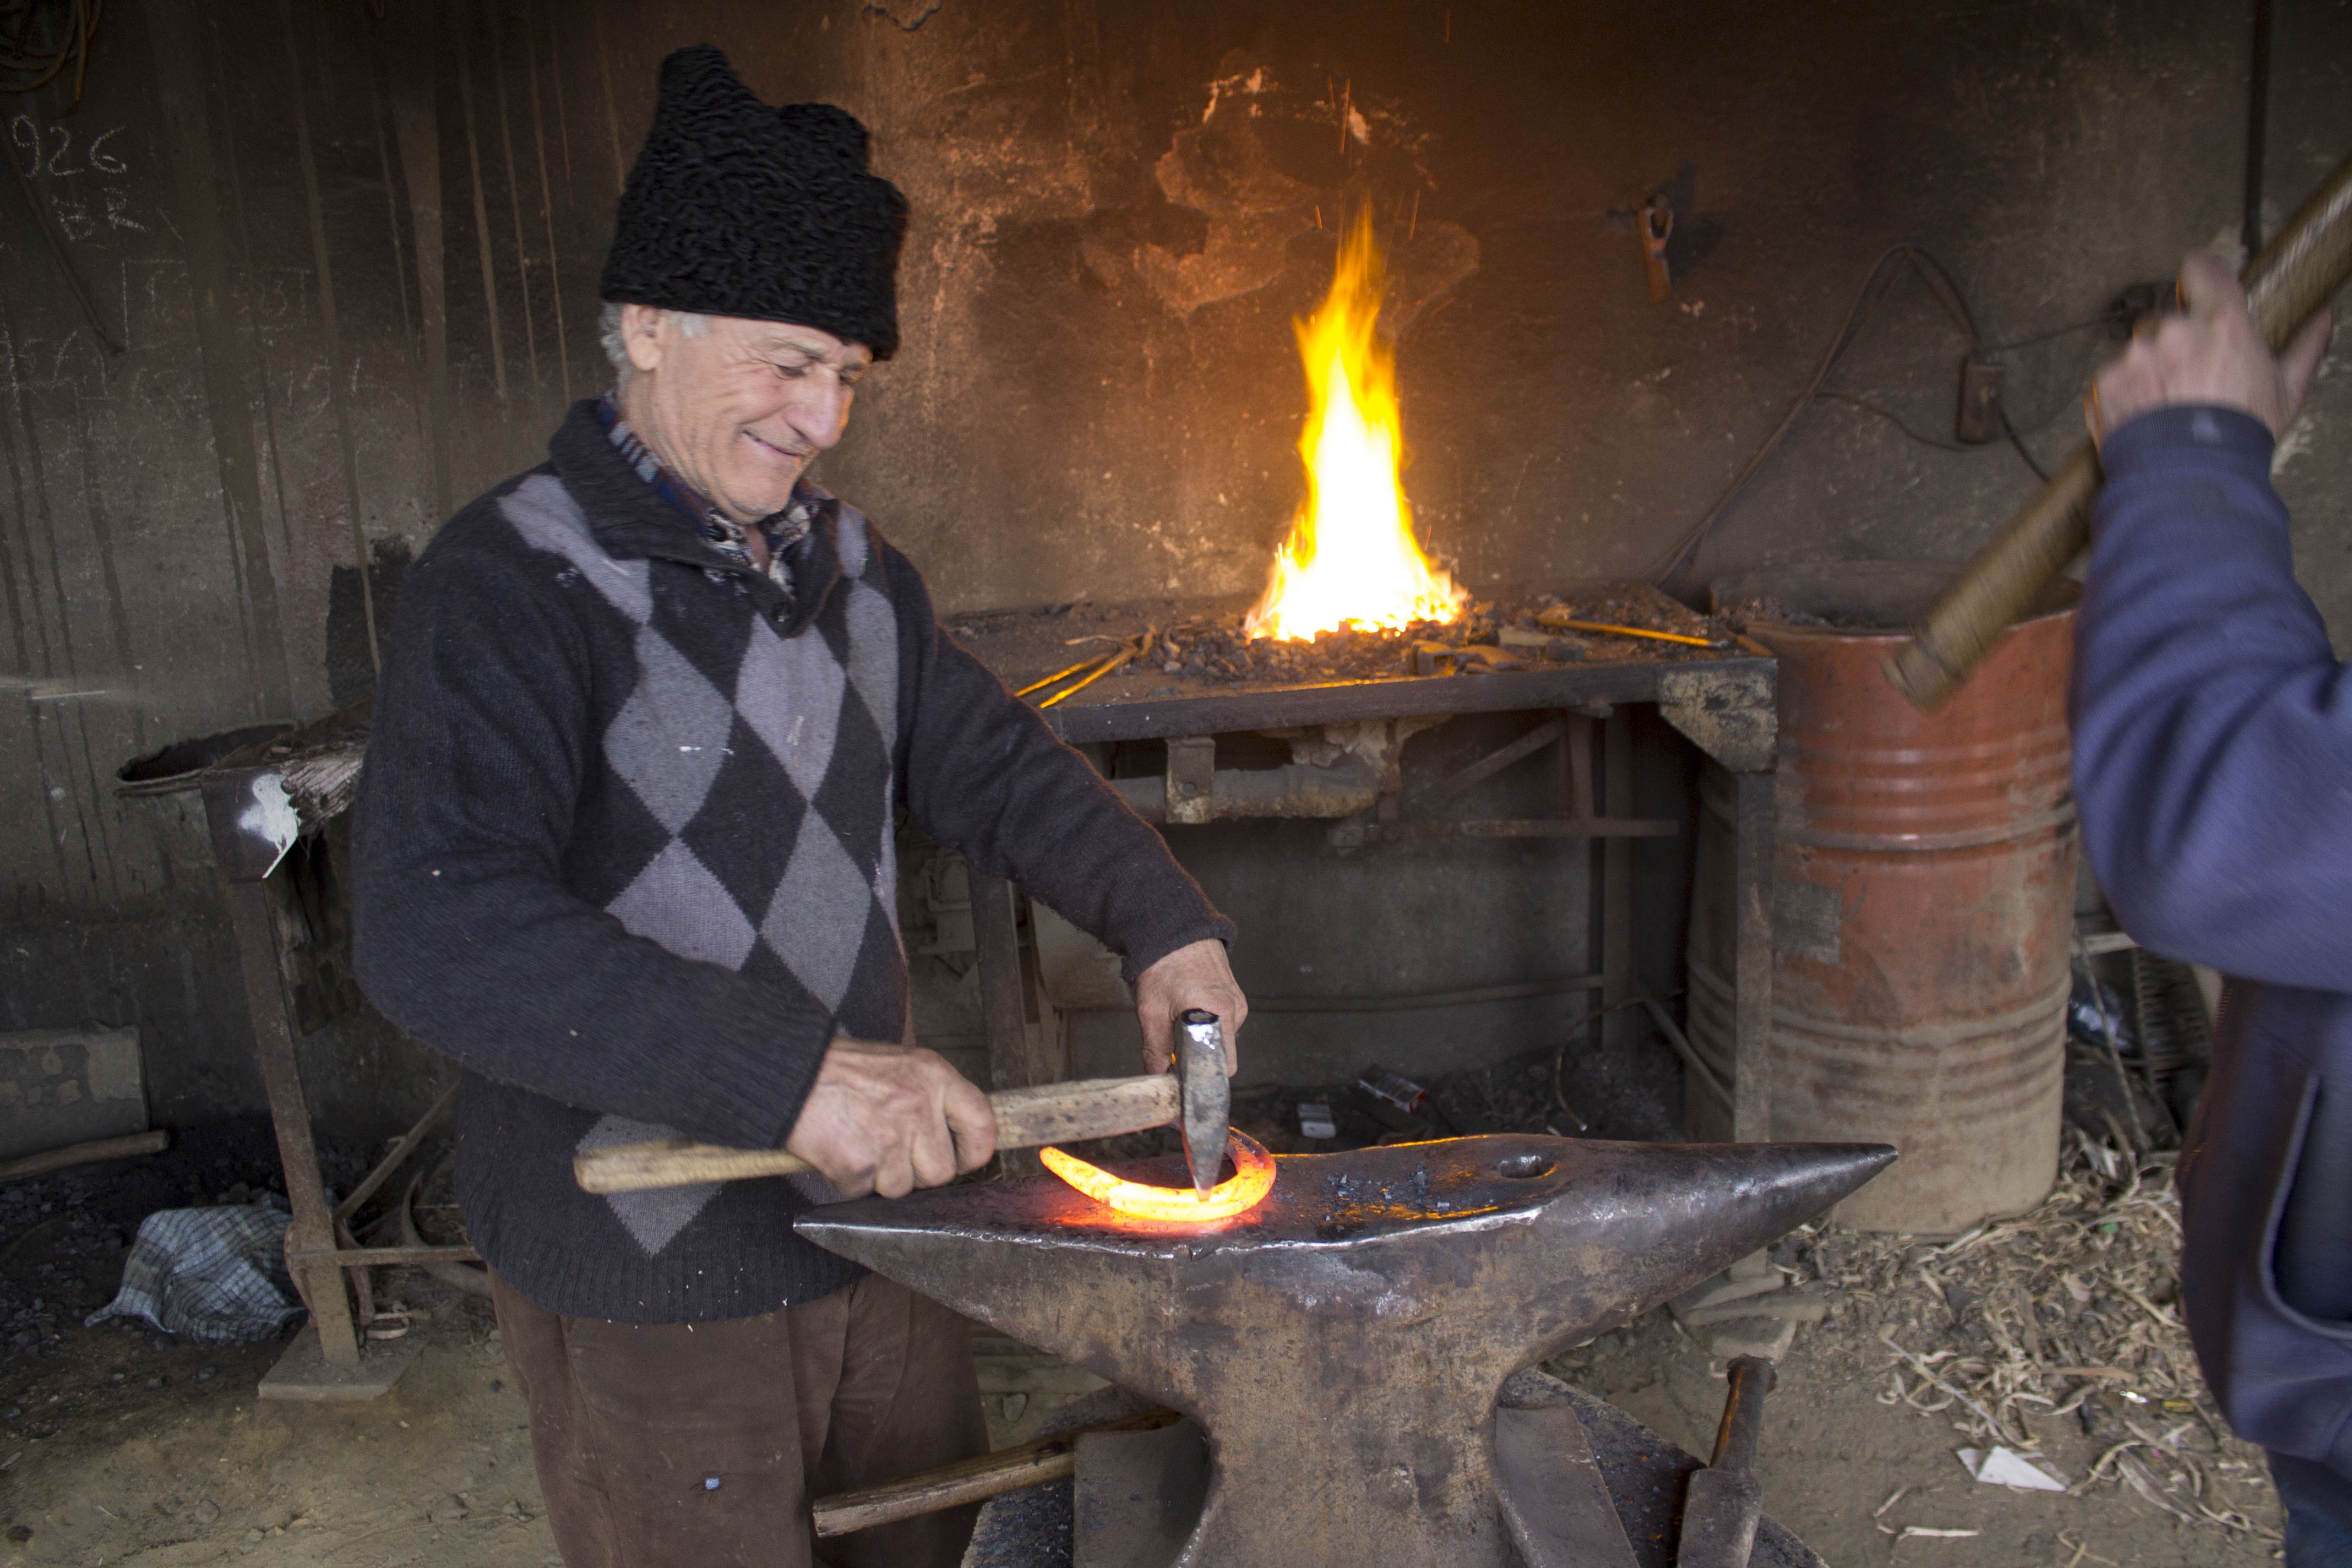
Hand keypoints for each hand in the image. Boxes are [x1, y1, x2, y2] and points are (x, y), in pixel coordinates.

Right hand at [784, 1037, 995, 1197]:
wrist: (789, 1071)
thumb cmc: (842, 1069)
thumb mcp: (900, 1065)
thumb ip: (931, 1097)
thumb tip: (953, 1140)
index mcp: (934, 1076)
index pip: (982, 1123)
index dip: (974, 1151)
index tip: (962, 1160)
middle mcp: (917, 1105)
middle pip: (941, 1172)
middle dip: (917, 1172)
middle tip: (890, 1151)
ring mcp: (888, 1137)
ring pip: (902, 1189)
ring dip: (879, 1177)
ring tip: (859, 1143)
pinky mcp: (858, 1163)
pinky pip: (863, 1192)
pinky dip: (848, 1180)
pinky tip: (838, 1151)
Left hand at [1133, 939, 1246, 1075]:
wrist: (1173, 929)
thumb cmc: (1164, 963)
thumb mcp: (1152, 1011)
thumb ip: (1155, 1048)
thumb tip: (1157, 1075)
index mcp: (1222, 1013)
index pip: (1225, 1064)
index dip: (1203, 1074)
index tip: (1185, 1076)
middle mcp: (1235, 1008)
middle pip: (1222, 1051)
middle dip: (1199, 1055)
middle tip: (1174, 1045)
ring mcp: (1236, 1000)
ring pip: (1220, 1036)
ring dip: (1201, 1037)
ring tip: (1179, 1018)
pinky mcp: (1232, 994)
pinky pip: (1221, 1020)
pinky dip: (1205, 1022)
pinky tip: (1188, 1007)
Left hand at [2086, 249, 2332, 444]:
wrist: (2190, 476)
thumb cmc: (2241, 435)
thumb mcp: (2286, 391)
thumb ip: (2304, 347)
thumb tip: (2324, 319)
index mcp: (2221, 322)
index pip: (2200, 268)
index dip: (2199, 277)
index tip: (2198, 289)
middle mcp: (2174, 330)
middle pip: (2167, 318)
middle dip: (2175, 341)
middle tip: (2190, 378)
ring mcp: (2135, 355)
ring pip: (2138, 348)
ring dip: (2149, 367)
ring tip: (2168, 403)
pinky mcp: (2106, 381)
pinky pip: (2114, 376)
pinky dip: (2124, 392)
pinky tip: (2145, 415)